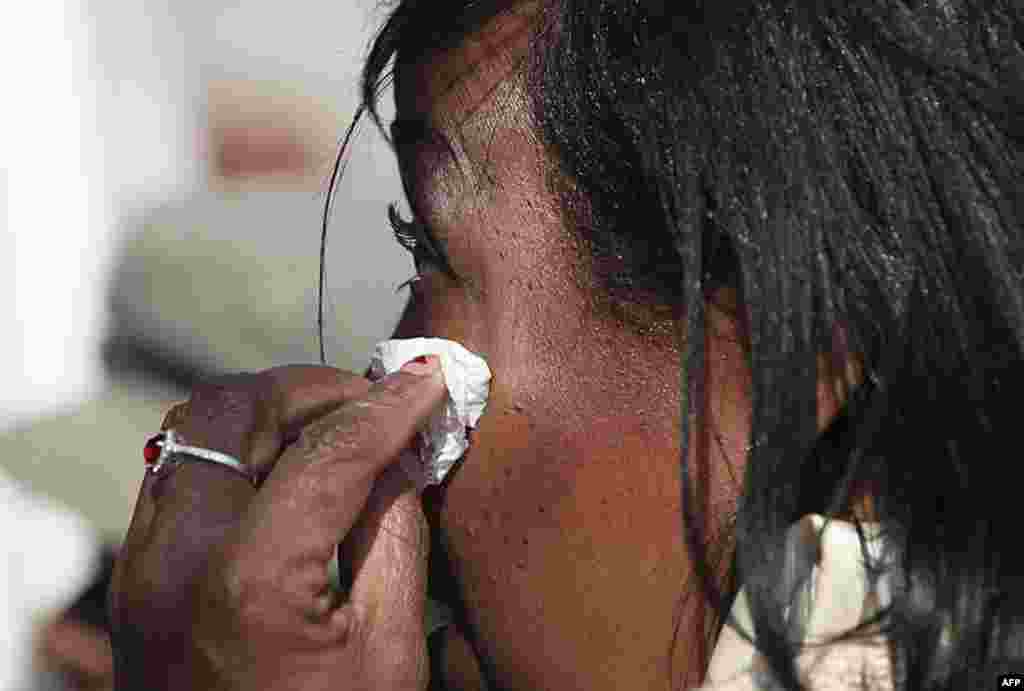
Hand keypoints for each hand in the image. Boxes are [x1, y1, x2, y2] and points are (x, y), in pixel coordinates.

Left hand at [109, 361, 445, 690]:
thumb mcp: (389, 650)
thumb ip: (396, 533)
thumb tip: (403, 452)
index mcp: (242, 583)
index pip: (326, 451)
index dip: (388, 405)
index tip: (429, 379)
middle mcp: (170, 561)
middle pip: (230, 410)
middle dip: (312, 390)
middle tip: (376, 402)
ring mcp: (140, 568)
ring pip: (194, 431)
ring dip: (272, 413)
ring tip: (341, 430)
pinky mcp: (136, 578)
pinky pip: (182, 474)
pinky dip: (240, 450)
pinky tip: (295, 471)